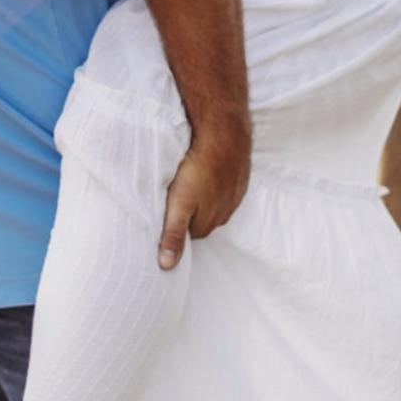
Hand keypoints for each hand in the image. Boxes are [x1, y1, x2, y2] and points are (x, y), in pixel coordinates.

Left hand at [157, 115, 251, 269]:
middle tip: (171, 194)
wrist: (225, 134)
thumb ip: (173, 234)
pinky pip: (222, 187)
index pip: (186, 235)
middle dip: (186, 211)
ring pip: (211, 203)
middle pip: (199, 220)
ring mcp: (234, 197)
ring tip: (186, 180)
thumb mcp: (179, 203)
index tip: (163, 211)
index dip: (172, 223)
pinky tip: (203, 169)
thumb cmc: (199, 168)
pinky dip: (212, 181)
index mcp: (208, 224)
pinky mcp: (238, 179)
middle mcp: (224, 215)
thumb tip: (166, 266)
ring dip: (200, 195)